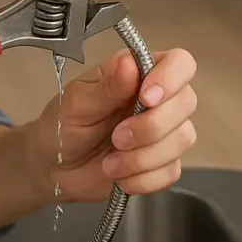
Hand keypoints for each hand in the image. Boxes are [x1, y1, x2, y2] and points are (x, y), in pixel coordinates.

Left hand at [28, 47, 197, 201]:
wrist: (54, 169)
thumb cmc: (63, 125)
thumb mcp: (77, 103)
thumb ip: (107, 86)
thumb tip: (131, 65)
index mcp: (138, 72)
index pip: (179, 62)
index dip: (171, 79)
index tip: (146, 98)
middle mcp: (158, 98)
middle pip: (186, 102)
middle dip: (152, 127)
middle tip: (117, 138)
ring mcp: (164, 131)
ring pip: (183, 139)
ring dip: (144, 157)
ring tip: (110, 164)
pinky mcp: (163, 162)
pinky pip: (172, 171)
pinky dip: (144, 178)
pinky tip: (120, 177)